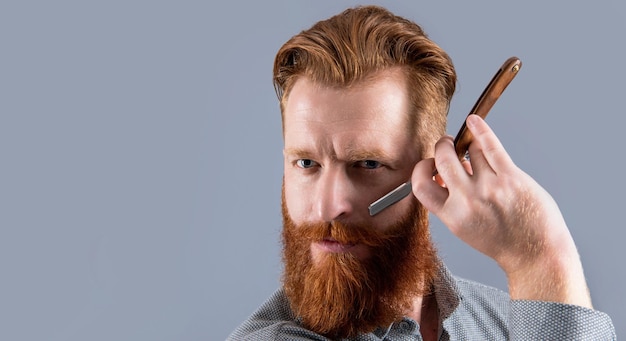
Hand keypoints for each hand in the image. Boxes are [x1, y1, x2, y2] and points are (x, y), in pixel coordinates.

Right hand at [412, 114, 591, 306]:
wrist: (537, 255)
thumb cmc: (504, 243)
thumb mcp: (466, 229)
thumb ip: (453, 203)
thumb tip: (447, 172)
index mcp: (452, 216)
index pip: (421, 185)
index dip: (421, 170)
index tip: (430, 165)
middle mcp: (467, 201)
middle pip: (443, 159)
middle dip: (442, 146)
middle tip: (447, 145)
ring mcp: (489, 187)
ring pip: (469, 150)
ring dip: (467, 144)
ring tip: (472, 145)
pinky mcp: (511, 178)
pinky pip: (490, 145)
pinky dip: (480, 130)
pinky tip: (475, 122)